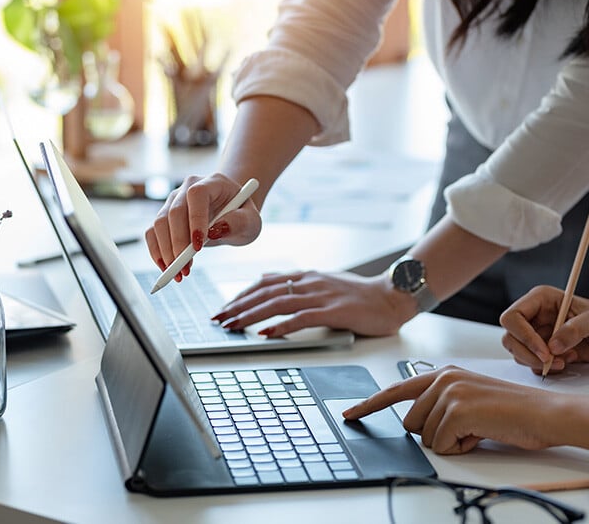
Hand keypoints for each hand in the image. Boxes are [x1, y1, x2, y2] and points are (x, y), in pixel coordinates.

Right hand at [145, 173, 261, 281]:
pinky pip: (152, 233)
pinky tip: (167, 268)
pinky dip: (156, 252)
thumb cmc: (242, 214)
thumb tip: (214, 230)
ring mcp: (174, 201)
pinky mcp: (165, 216)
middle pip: (174, 211)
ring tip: (180, 273)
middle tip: (186, 269)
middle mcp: (188, 188)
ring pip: (159, 223)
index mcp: (213, 182)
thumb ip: (238, 222)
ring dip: (166, 251)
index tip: (198, 247)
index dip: (195, 219)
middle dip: (178, 243)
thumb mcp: (251, 221)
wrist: (232, 211)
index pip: (197, 195)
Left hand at [210, 270, 413, 336]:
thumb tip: (269, 282)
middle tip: (219, 318)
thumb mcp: (323, 283)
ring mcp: (321, 295)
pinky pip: (301, 318)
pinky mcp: (333, 311)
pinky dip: (281, 325)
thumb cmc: (359, 295)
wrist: (391, 296)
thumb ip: (297, 284)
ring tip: (233, 325)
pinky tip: (266, 333)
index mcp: (306, 276)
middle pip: (265, 292)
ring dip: (251, 315)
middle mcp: (309, 282)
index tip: (225, 307)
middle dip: (238, 306)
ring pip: (277, 303)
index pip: (265, 283)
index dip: (242, 295)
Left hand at [342, 366, 581, 453]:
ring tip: (477, 428)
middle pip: (410, 422)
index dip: (370, 404)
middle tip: (466, 427)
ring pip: (424, 436)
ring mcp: (448, 392)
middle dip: (434, 433)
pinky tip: (480, 434)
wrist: (544, 413)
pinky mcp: (457, 410)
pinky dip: (460, 448)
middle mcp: (441, 378)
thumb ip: (439, 404)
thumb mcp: (468, 399)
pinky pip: (441, 445)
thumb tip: (414, 425)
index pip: (396, 389)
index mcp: (442, 374)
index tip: (350, 413)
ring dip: (450, 441)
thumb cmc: (510, 411)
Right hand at [499, 285, 588, 374]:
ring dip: (538, 363)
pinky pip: (529, 363)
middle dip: (529, 354)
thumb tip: (553, 346)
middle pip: (510, 338)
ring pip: (517, 352)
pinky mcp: (538, 349)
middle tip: (552, 362)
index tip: (545, 352)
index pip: (512, 317)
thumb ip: (575, 329)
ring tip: (564, 360)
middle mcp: (532, 316)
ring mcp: (534, 333)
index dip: (524, 336)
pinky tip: (564, 361)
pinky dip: (545, 368)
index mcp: (540, 299)